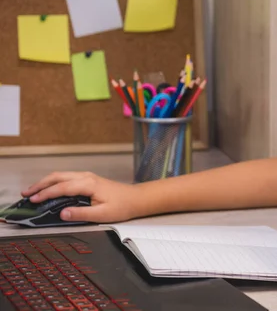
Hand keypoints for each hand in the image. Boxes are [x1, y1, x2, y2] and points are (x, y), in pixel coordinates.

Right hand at [21, 172, 138, 222]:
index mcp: (88, 184)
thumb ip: (81, 213)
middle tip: (26, 194)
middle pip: (58, 177)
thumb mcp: (102, 214)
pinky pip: (66, 178)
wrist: (136, 199)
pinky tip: (48, 189)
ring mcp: (87, 176)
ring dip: (46, 182)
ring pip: (61, 175)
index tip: (32, 200)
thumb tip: (62, 213)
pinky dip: (54, 182)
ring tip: (32, 191)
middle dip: (40, 184)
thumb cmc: (122, 206)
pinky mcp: (88, 179)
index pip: (61, 188)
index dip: (45, 194)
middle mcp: (86, 177)